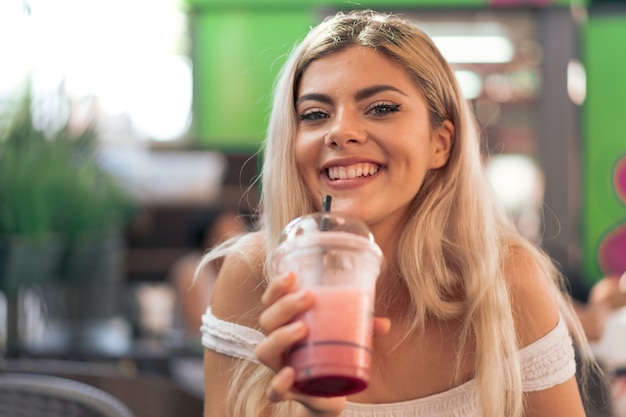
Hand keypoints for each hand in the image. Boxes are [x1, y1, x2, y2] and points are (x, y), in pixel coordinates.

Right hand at [255, 272, 389, 416]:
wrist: (328, 396)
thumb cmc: (331, 356)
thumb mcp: (346, 338)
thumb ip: (362, 329)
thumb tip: (385, 323)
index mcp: (286, 324)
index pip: (272, 302)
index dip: (276, 287)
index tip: (291, 274)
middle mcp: (277, 344)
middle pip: (267, 321)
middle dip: (284, 306)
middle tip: (307, 297)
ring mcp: (279, 367)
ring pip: (264, 351)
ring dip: (280, 337)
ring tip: (302, 328)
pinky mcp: (287, 392)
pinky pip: (273, 391)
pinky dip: (278, 383)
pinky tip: (290, 372)